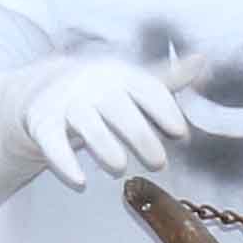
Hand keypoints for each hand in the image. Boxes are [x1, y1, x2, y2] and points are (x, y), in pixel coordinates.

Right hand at [23, 59, 187, 187]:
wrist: (41, 92)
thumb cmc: (98, 92)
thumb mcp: (130, 83)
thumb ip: (165, 80)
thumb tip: (201, 60)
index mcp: (119, 74)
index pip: (146, 88)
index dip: (165, 111)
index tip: (181, 134)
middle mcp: (92, 84)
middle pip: (117, 107)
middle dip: (140, 135)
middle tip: (159, 163)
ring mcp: (65, 103)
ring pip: (85, 123)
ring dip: (104, 146)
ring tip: (120, 168)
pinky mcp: (42, 124)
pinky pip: (52, 143)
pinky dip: (64, 163)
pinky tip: (80, 182)